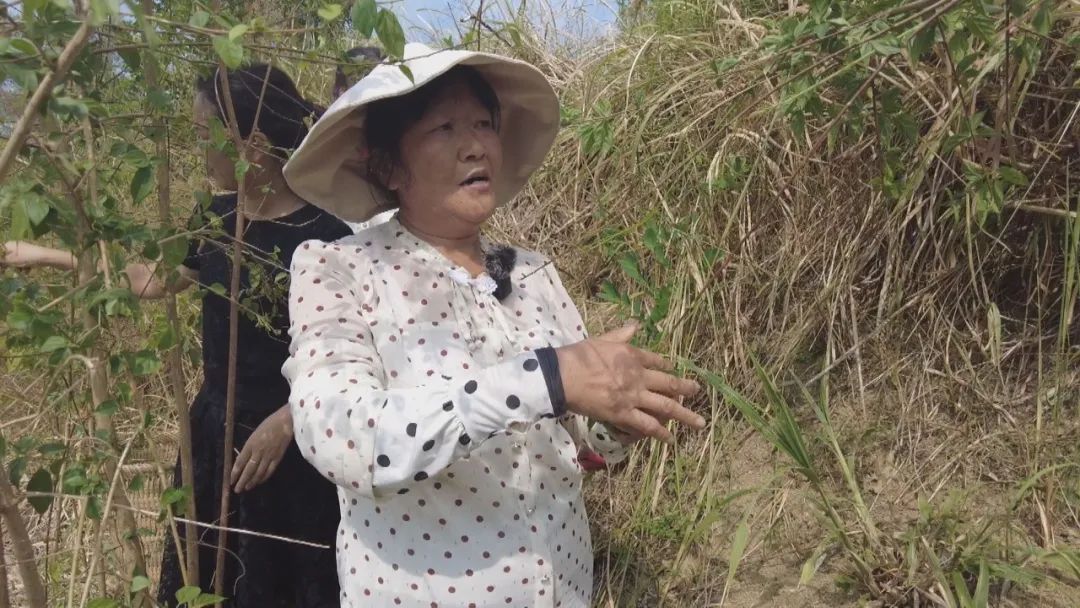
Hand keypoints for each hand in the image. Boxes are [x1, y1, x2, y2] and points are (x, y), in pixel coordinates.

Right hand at [2, 241, 48, 267]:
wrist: (46, 257)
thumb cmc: (26, 258)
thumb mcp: (11, 260)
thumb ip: (1, 261)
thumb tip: (0, 262)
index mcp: (9, 245)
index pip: (1, 252)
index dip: (1, 261)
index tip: (1, 268)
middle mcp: (16, 245)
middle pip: (8, 257)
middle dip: (8, 265)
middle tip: (6, 272)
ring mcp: (24, 250)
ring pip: (16, 260)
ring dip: (17, 267)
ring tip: (21, 271)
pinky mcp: (31, 254)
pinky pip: (24, 261)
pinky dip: (25, 266)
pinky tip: (27, 270)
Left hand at [231, 406, 292, 492]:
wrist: (286, 422)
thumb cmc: (269, 424)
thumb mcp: (254, 434)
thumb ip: (249, 447)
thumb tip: (242, 460)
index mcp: (251, 444)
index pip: (240, 462)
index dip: (235, 473)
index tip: (230, 481)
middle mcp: (258, 451)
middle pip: (248, 470)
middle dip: (242, 481)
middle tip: (237, 490)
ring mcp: (269, 456)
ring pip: (259, 473)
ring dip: (252, 482)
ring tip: (247, 488)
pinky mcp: (278, 458)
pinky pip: (269, 471)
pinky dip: (263, 478)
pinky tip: (259, 482)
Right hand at [556, 323, 703, 443]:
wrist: (563, 375)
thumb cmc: (579, 356)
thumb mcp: (602, 339)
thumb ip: (621, 334)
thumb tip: (636, 325)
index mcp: (633, 356)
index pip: (658, 361)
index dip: (667, 366)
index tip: (673, 371)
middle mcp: (639, 376)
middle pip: (670, 384)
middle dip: (687, 389)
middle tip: (698, 392)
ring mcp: (633, 396)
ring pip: (666, 407)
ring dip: (685, 415)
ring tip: (699, 423)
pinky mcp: (623, 414)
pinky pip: (647, 425)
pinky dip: (661, 433)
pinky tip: (671, 439)